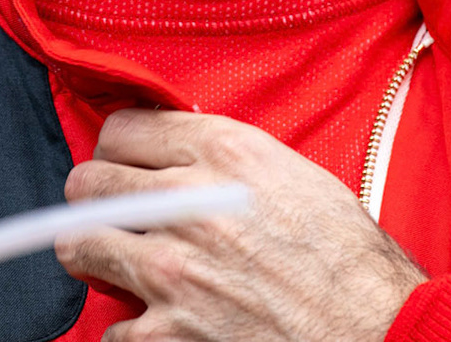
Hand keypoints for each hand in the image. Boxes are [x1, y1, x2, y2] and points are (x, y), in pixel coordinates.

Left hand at [57, 108, 427, 340]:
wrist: (373, 326)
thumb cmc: (346, 256)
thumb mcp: (293, 175)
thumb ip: (229, 160)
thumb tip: (182, 157)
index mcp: (226, 154)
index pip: (122, 128)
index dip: (121, 148)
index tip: (128, 164)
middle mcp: (189, 203)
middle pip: (87, 182)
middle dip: (98, 198)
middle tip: (118, 214)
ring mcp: (171, 270)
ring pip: (78, 244)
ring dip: (97, 254)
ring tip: (121, 262)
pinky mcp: (165, 333)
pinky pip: (109, 327)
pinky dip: (131, 329)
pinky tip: (161, 321)